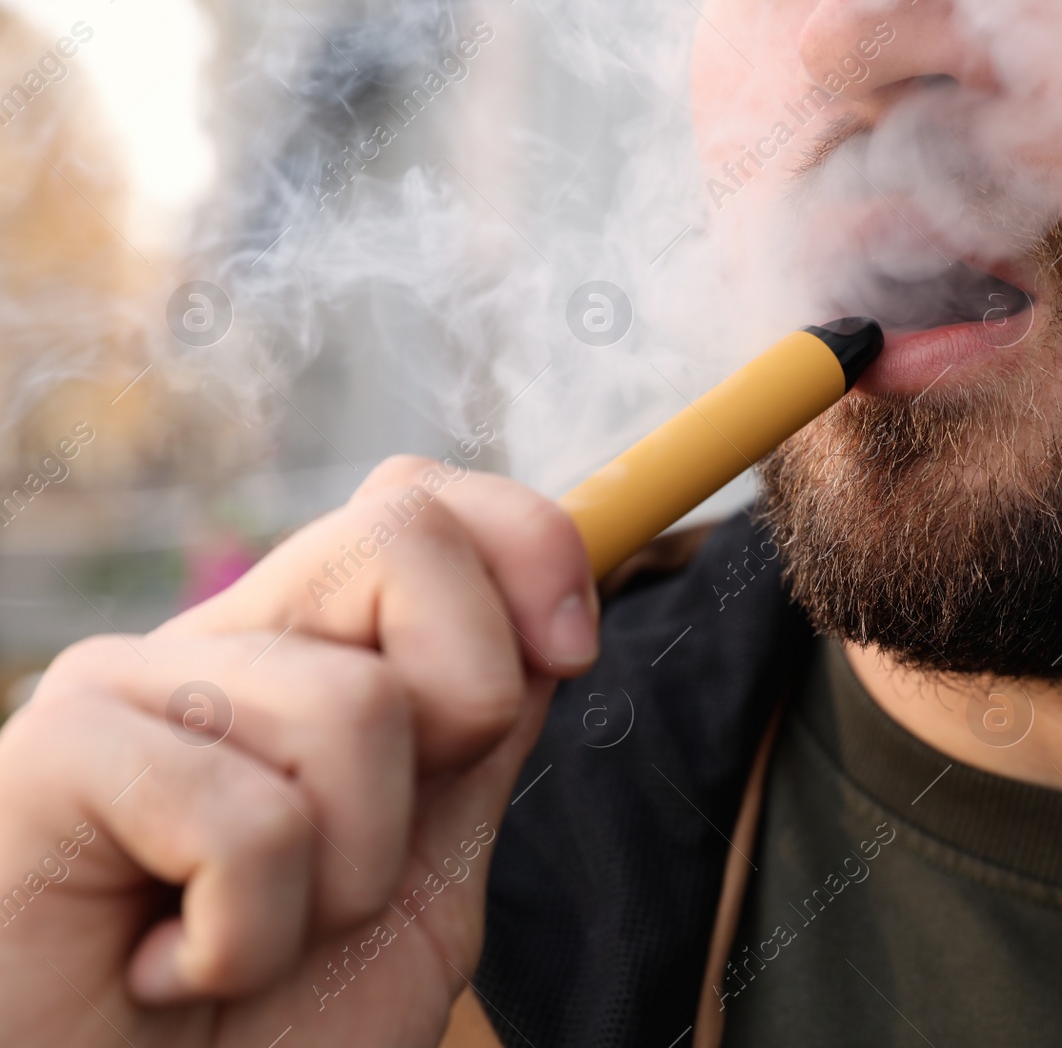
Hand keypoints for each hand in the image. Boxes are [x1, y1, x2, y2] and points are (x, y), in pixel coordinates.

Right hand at [0, 457, 597, 1046]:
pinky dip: (248, 938)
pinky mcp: (55, 758)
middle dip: (465, 703)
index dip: (527, 540)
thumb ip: (474, 743)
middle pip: (402, 530)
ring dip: (349, 881)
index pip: (422, 504)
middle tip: (373, 852)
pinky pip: (248, 817)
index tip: (569, 647)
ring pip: (354, 703)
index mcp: (309, 660)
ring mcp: (130, 689)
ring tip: (252, 945)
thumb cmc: (271, 1035)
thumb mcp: (423, 877)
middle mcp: (222, 648)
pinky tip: (169, 971)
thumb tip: (544, 610)